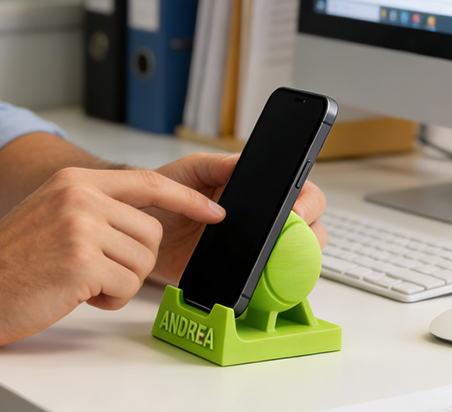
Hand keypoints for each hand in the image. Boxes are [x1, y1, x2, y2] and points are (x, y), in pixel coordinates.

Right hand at [0, 166, 224, 348]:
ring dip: (119, 281)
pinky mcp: (82, 261)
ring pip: (142, 261)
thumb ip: (92, 205)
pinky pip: (126, 287)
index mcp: (74, 181)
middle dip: (134, 260)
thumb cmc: (7, 260)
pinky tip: (73, 293)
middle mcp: (80, 196)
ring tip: (79, 280)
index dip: (185, 199)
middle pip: (151, 230)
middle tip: (96, 270)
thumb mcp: (50, 212)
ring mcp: (81, 226)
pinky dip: (106, 299)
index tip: (213, 210)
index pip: (147, 181)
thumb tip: (139, 217)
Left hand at [147, 153, 326, 285]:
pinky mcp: (242, 277)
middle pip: (309, 230)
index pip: (298, 192)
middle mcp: (262, 221)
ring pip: (296, 262)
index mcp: (255, 191)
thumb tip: (239, 163)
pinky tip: (258, 283)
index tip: (298, 211)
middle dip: (310, 236)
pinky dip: (270, 288)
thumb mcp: (188, 171)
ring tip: (272, 262)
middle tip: (289, 238)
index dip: (308, 202)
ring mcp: (255, 251)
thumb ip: (214, 164)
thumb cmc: (167, 194)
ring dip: (294, 264)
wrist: (141, 229)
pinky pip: (268, 287)